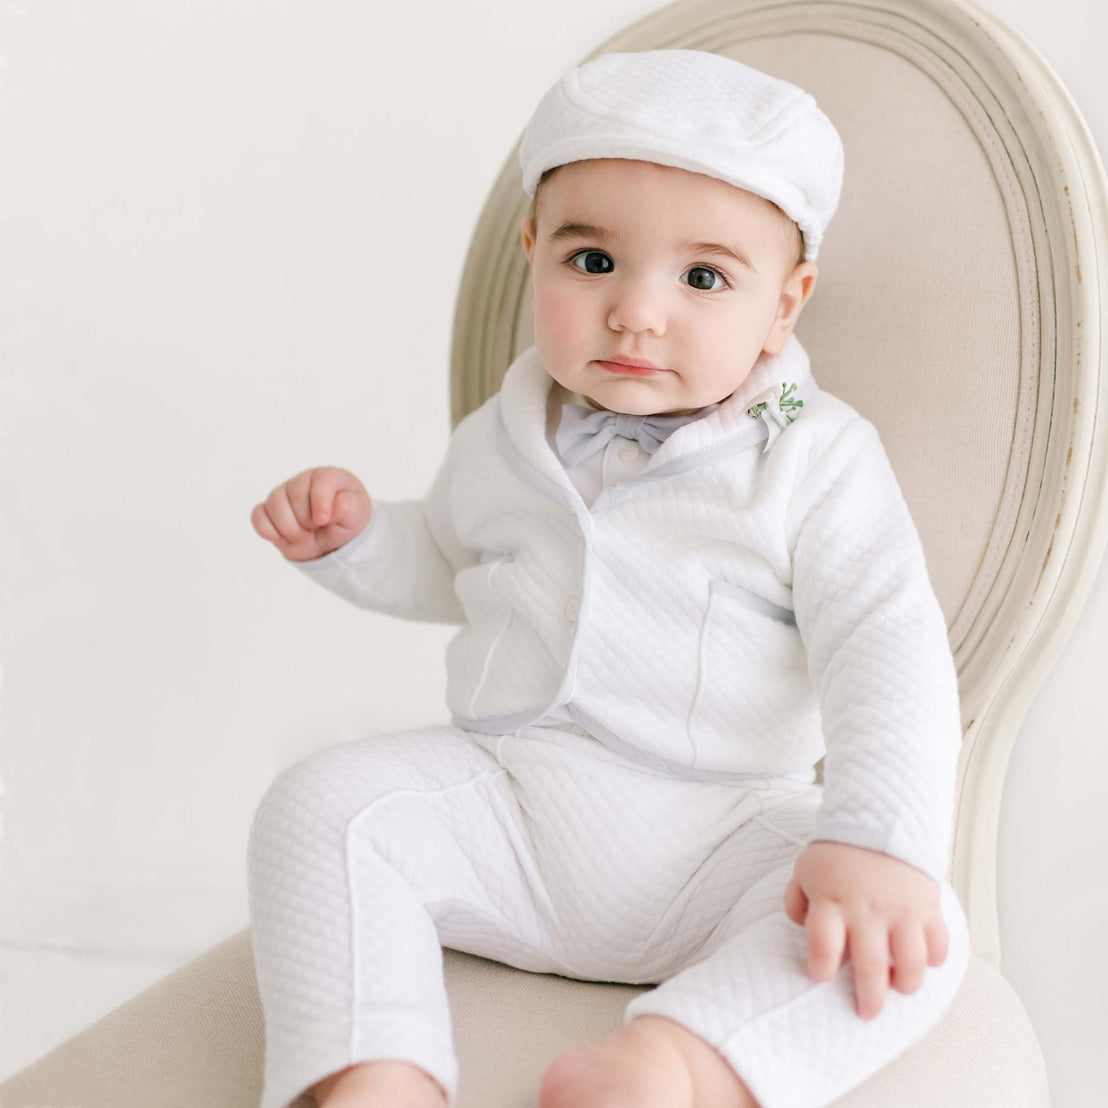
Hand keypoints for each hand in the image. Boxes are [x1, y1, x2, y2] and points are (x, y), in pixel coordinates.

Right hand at [251, 466, 371, 561]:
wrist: (333, 540)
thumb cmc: (346, 521)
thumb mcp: (357, 516)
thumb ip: (349, 508)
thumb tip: (338, 504)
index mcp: (327, 476)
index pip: (320, 481)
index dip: (320, 502)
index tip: (323, 521)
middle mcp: (302, 481)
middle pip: (295, 493)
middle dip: (307, 519)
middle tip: (317, 528)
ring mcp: (283, 495)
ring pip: (274, 504)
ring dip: (289, 528)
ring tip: (303, 535)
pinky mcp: (269, 512)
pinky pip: (258, 517)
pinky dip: (270, 532)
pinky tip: (285, 538)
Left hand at [783, 840, 948, 1019]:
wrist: (879, 819)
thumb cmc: (838, 852)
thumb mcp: (805, 870)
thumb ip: (796, 901)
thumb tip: (799, 928)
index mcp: (832, 899)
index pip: (823, 945)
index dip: (820, 968)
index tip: (820, 975)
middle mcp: (867, 908)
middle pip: (870, 967)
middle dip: (868, 999)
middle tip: (866, 1013)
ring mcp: (901, 909)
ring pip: (911, 964)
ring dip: (905, 985)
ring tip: (898, 988)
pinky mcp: (928, 906)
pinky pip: (938, 944)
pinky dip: (934, 959)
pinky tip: (922, 960)